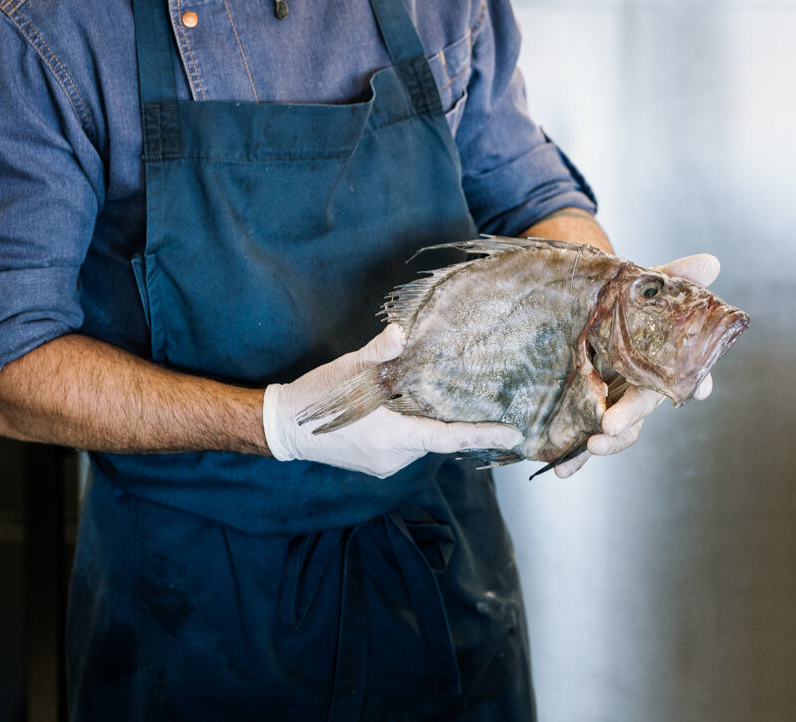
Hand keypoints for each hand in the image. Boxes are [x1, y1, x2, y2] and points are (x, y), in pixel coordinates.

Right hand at [263, 325, 521, 477]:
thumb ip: (379, 353)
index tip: (512, 435)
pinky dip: (420, 428)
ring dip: (435, 422)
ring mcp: (385, 464)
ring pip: (424, 441)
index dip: (481, 436)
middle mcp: (393, 458)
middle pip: (439, 438)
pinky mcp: (378, 463)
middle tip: (490, 400)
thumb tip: (401, 331)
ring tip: (452, 396)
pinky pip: (410, 446)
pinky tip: (420, 406)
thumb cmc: (316, 397)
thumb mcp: (348, 369)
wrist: (283, 428)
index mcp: (392, 437)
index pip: (447, 438)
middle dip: (461, 420)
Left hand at [552, 252, 721, 477]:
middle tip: (613, 424)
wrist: (579, 305)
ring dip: (609, 444)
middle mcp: (641, 385)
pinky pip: (581, 437)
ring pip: (620, 430)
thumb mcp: (644, 283)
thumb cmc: (622, 298)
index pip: (684, 373)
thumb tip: (711, 262)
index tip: (699, 390)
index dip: (696, 383)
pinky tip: (562, 469)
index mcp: (661, 359)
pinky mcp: (584, 412)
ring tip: (591, 446)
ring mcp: (613, 401)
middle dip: (631, 416)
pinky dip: (572, 457)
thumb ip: (674, 276)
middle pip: (644, 404)